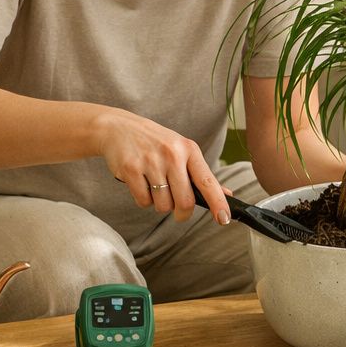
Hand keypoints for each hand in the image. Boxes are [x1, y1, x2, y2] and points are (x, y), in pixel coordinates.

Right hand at [94, 108, 229, 223]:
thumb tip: (226, 194)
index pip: (208, 181)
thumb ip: (201, 174)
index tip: (223, 219)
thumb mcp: (181, 150)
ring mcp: (151, 162)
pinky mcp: (131, 169)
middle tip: (178, 211)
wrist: (118, 127)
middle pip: (184, 202)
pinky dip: (143, 200)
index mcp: (189, 149)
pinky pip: (143, 201)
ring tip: (154, 186)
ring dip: (160, 204)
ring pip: (163, 205)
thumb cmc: (155, 142)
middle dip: (182, 213)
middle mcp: (172, 154)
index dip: (218, 202)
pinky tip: (141, 183)